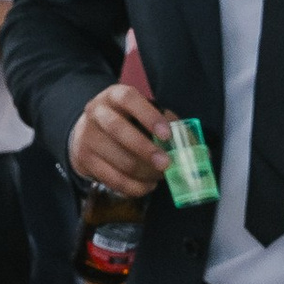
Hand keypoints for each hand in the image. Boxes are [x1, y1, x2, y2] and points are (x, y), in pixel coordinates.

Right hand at [71, 77, 169, 199]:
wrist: (88, 132)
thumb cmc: (127, 122)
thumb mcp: (144, 115)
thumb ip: (170, 127)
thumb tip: (199, 151)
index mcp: (114, 96)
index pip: (128, 98)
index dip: (148, 116)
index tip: (167, 135)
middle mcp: (96, 112)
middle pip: (118, 129)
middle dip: (145, 149)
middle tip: (166, 164)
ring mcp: (87, 137)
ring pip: (118, 159)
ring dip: (144, 173)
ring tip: (160, 177)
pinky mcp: (84, 160)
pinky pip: (112, 179)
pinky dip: (134, 187)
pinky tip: (147, 185)